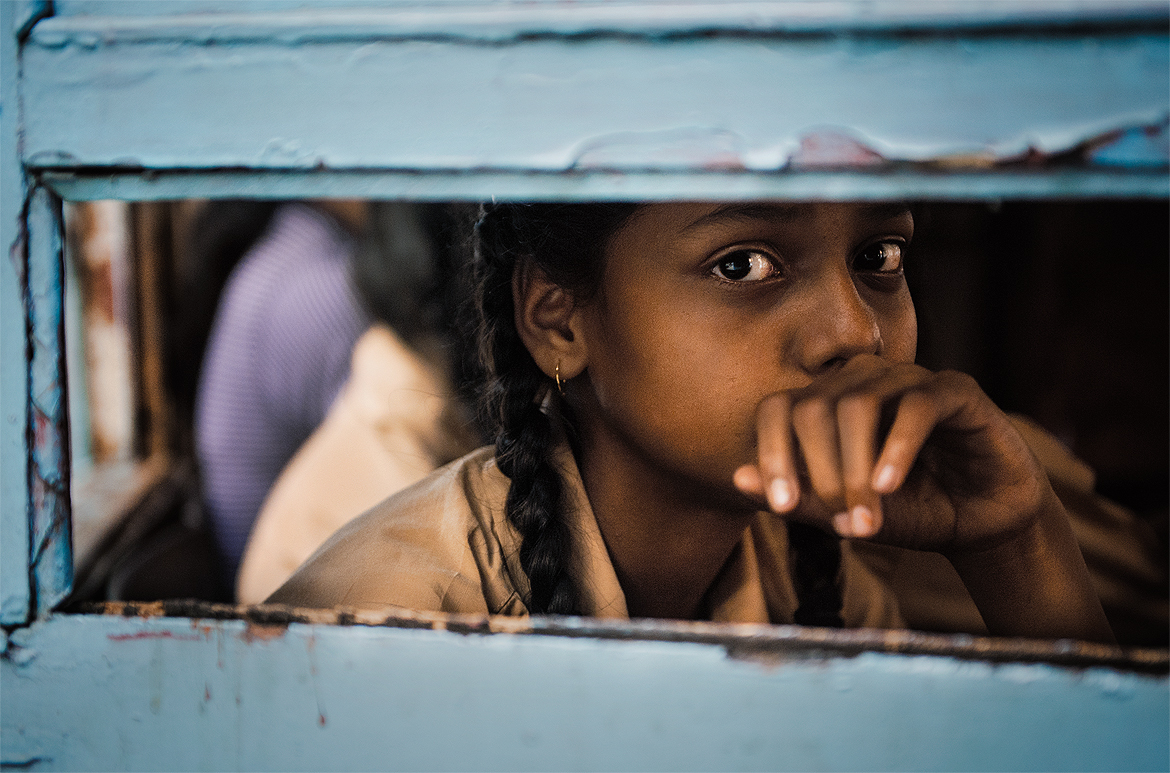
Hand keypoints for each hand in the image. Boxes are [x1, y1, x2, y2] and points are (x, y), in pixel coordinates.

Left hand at [733, 354, 1113, 642]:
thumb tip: (739, 478)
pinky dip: (896, 448)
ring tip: (866, 518)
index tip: (780, 504)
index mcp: (826, 404)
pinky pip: (916, 406)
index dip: (772, 453)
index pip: (776, 408)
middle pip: (812, 408)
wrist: (980, 520)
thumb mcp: (846, 514)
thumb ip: (798, 497)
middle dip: (820, 473)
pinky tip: (889, 486)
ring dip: (855, 470)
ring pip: (858, 406)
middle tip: (839, 523)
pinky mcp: (955, 390)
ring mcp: (907, 379)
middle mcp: (860, 381)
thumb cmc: (907, 510)